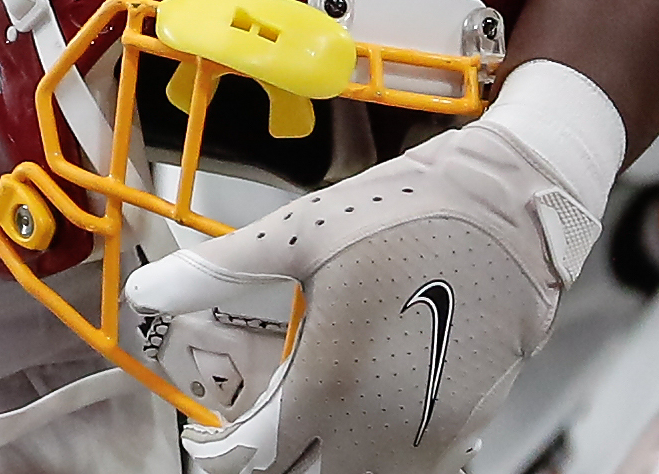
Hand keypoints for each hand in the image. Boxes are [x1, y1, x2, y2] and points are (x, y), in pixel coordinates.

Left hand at [118, 61, 620, 473]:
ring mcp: (432, 433)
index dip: (230, 456)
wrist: (513, 210)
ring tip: (304, 426)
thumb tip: (145, 289)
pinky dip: (377, 458)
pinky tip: (359, 420)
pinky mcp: (469, 425)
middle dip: (279, 463)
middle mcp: (383, 423)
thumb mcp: (299, 232)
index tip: (211, 442)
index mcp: (333, 380)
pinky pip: (414, 469)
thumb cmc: (404, 212)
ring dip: (330, 460)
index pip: (266, 458)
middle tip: (256, 434)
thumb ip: (217, 269)